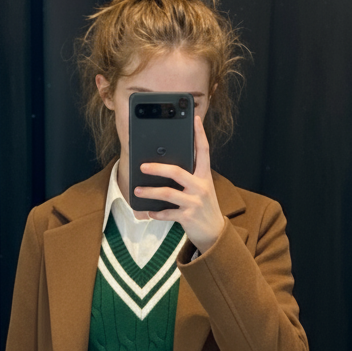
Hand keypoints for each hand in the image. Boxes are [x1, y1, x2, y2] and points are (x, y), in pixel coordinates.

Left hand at [135, 114, 224, 253]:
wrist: (214, 232)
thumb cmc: (202, 206)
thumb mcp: (201, 187)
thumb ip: (189, 175)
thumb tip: (164, 165)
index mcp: (204, 175)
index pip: (204, 150)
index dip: (200, 134)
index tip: (195, 118)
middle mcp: (201, 186)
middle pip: (177, 172)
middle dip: (157, 168)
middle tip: (142, 166)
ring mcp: (195, 202)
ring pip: (168, 194)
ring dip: (150, 192)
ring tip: (137, 190)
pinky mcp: (188, 217)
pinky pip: (167, 213)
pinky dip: (156, 213)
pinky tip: (148, 211)